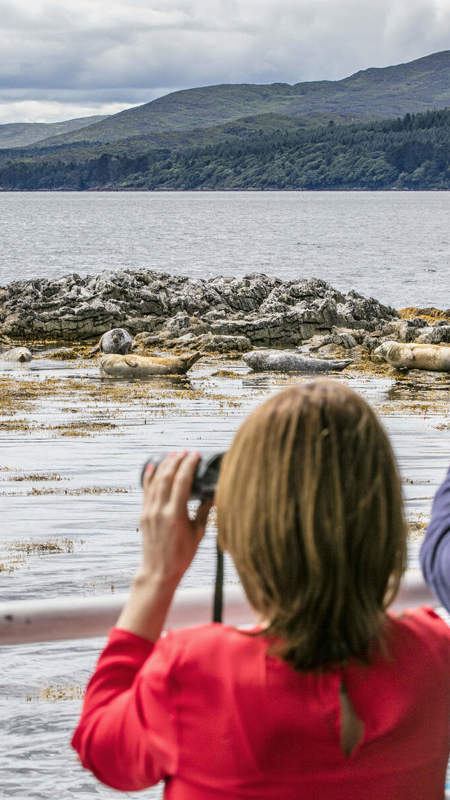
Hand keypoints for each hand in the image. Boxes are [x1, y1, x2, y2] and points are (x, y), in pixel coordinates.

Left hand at [138, 451, 212, 585]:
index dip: (188, 466)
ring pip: (155, 482)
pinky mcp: (144, 515)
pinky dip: (149, 477)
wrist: (159, 572)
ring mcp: (149, 512)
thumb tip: (214, 495)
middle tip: (185, 451)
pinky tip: (153, 466)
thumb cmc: (182, 556)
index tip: (195, 455)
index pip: (182, 482)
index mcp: (176, 515)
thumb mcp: (198, 534)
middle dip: (176, 461)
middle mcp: (160, 511)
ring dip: (164, 465)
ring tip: (173, 454)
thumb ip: (204, 512)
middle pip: (167, 478)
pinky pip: (146, 490)